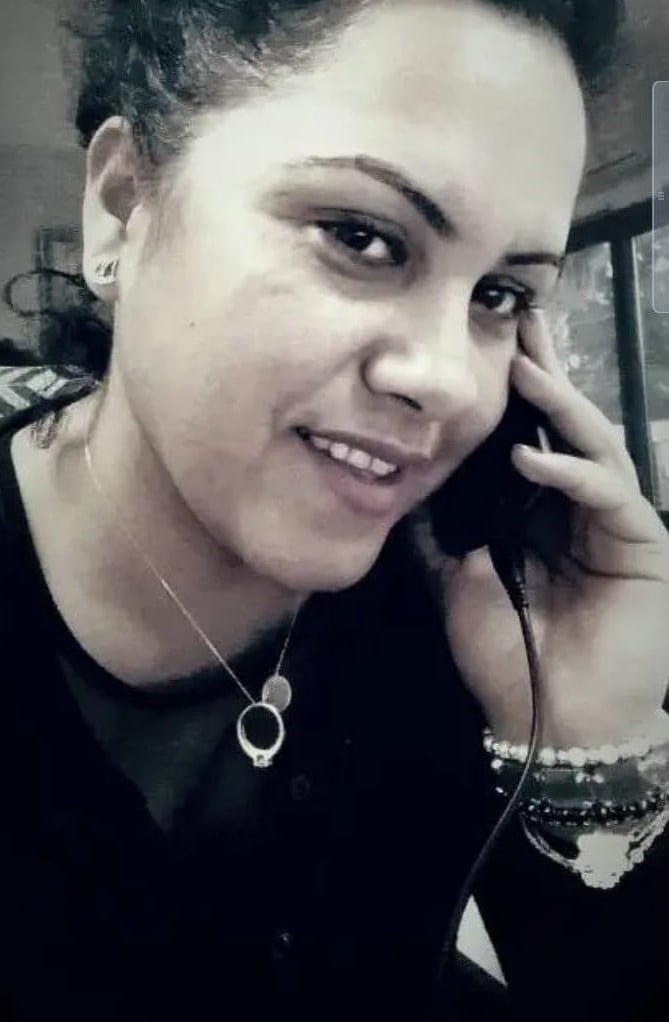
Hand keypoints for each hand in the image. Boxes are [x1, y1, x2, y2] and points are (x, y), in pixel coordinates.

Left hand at [434, 308, 668, 747]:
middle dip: (547, 371)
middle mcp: (581, 505)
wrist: (551, 724)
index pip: (532, 433)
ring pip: (595, 445)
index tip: (492, 339)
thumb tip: (402, 486)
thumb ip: (438, 533)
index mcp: (542, 509)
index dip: (516, 389)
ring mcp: (615, 521)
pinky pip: (608, 493)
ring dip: (562, 406)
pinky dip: (571, 472)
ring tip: (527, 372)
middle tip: (524, 320)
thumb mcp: (455, 580)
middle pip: (568, 423)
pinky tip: (531, 459)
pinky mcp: (641, 544)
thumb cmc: (508, 655)